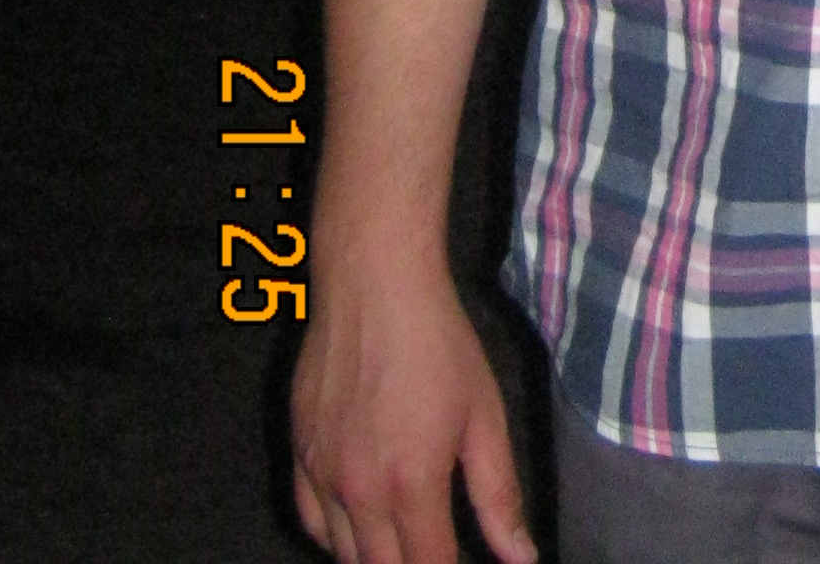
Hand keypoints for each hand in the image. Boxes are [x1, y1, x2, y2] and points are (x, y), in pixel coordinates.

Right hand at [289, 260, 535, 563]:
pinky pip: (311, 520)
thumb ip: (499, 496)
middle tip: (432, 550)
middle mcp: (359, 492)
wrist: (374, 284)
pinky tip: (360, 526)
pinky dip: (336, 537)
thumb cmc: (440, 343)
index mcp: (413, 485)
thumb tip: (521, 559)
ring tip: (403, 545)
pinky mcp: (299, 453)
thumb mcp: (486, 416)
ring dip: (376, 558)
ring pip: (342, 554)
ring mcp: (322, 475)